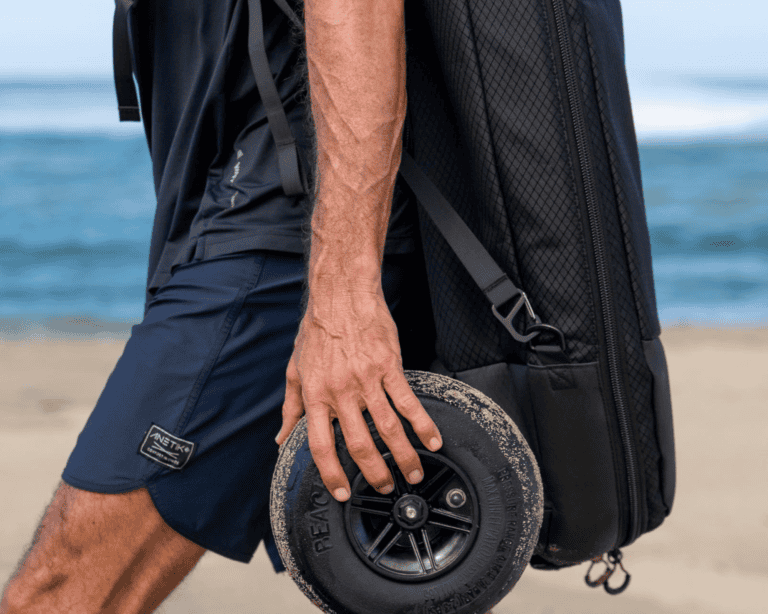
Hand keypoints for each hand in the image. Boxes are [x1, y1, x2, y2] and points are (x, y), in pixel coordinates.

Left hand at [275, 280, 441, 501]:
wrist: (341, 294)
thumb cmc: (317, 330)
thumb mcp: (295, 369)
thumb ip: (290, 407)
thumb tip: (282, 438)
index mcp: (315, 395)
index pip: (321, 446)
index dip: (332, 474)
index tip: (343, 492)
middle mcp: (340, 392)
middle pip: (359, 444)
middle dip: (374, 473)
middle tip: (385, 488)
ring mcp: (366, 380)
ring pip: (388, 428)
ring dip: (402, 456)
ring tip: (413, 473)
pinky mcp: (389, 366)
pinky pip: (407, 401)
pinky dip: (422, 423)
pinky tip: (432, 439)